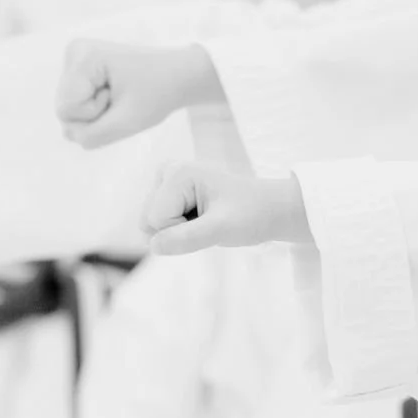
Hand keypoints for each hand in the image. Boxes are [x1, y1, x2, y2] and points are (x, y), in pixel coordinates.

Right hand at [58, 39, 218, 148]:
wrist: (178, 74)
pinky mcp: (82, 68)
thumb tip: (68, 134)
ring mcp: (77, 60)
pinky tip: (115, 95)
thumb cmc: (158, 93)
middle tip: (121, 100)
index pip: (65, 109)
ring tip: (120, 97)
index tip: (118, 99)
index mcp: (83, 57)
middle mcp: (74, 53)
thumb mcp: (126, 123)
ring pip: (70, 108)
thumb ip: (91, 136)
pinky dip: (96, 108)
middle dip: (93, 114)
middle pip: (64, 108)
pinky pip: (77, 102)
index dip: (93, 115)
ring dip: (96, 113)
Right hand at [141, 163, 309, 254]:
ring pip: (151, 225)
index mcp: (178, 173)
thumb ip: (187, 238)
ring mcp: (168, 182)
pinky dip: (180, 229)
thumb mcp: (222, 229)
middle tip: (208, 223)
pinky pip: (160, 224)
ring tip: (206, 220)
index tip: (209, 222)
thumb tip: (153, 246)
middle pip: (147, 221)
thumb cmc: (251, 215)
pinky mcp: (171, 194)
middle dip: (176, 232)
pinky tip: (202, 219)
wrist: (270, 210)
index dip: (180, 231)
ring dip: (178, 232)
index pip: (154, 219)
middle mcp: (168, 171)